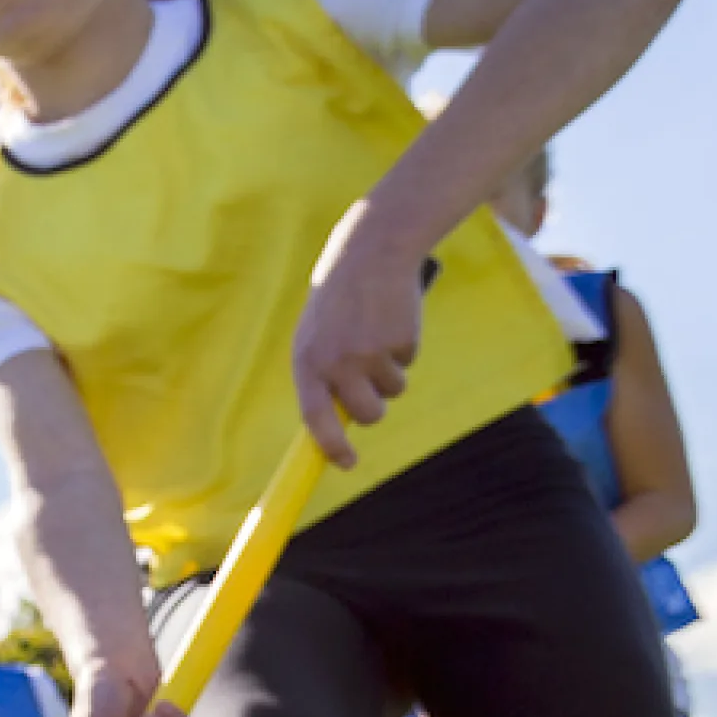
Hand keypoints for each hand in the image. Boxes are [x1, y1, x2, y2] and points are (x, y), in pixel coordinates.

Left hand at [292, 200, 421, 468]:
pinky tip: (392, 319)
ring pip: (393, 390)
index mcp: (307, 362)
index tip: (345, 463)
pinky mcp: (400, 341)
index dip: (330, 446)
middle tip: (372, 385)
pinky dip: (405, 347)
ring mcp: (369, 353)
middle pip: (367, 414)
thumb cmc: (338, 303)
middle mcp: (336, 362)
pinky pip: (408, 362)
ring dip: (392, 373)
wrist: (368, 254)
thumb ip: (322, 377)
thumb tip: (336, 424)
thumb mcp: (316, 338)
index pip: (315, 417)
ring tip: (377, 336)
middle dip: (376, 408)